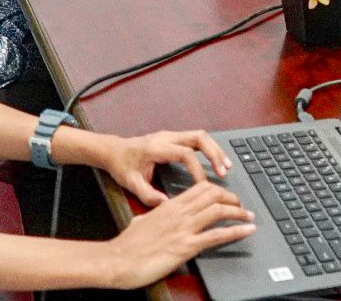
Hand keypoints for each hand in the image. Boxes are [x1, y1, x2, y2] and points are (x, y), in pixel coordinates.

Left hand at [96, 130, 232, 205]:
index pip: (185, 154)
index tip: (203, 185)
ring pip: (200, 136)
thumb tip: (166, 204)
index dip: (197, 169)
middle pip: (198, 137)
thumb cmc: (121, 165)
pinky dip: (209, 149)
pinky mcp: (173, 138)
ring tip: (227, 166)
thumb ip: (147, 194)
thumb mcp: (130, 182)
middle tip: (224, 171)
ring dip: (215, 150)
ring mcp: (171, 136)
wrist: (113, 150)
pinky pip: (196, 140)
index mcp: (157, 147)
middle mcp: (166, 137)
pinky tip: (216, 161)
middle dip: (214, 154)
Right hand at [100, 182, 255, 288]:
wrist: (117, 260)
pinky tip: (247, 231)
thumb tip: (157, 213)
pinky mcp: (185, 247)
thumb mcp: (142, 221)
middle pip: (214, 194)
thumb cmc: (126, 244)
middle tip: (241, 206)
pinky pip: (216, 236)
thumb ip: (154, 214)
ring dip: (239, 213)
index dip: (219, 189)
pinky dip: (236, 232)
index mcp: (170, 205)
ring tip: (250, 216)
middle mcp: (179, 213)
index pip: (201, 188)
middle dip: (232, 198)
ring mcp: (183, 229)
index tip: (227, 196)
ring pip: (219, 210)